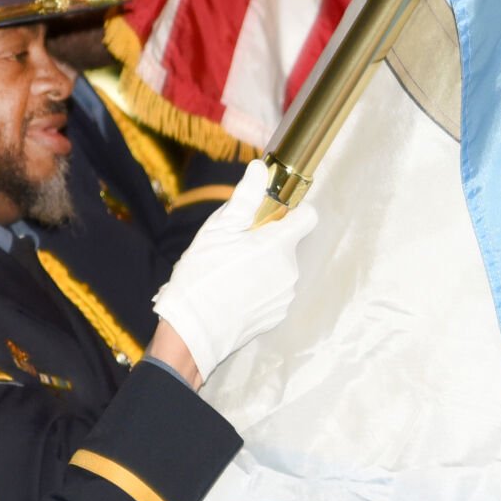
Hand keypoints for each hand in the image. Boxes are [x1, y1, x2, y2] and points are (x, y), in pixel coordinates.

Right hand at [150, 161, 317, 380]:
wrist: (192, 331)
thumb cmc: (202, 277)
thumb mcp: (218, 230)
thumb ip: (245, 197)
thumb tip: (260, 168)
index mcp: (278, 244)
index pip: (308, 216)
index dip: (292, 211)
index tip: (270, 215)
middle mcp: (290, 270)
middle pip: (288, 244)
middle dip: (268, 241)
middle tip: (236, 247)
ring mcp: (286, 295)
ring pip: (282, 269)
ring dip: (264, 266)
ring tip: (232, 273)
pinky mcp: (278, 315)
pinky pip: (275, 293)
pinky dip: (260, 290)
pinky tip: (235, 293)